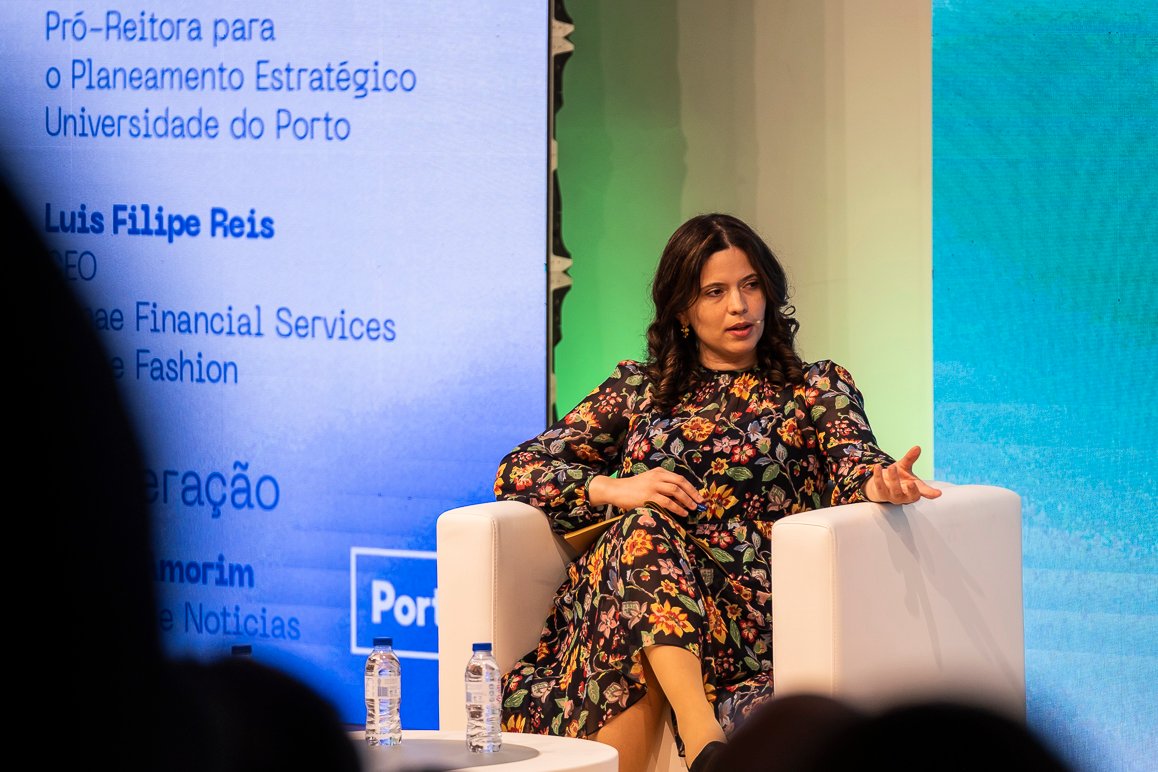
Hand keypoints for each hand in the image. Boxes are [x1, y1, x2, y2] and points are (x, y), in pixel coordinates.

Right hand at [587, 468, 704, 517]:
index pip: (679, 478)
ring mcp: (653, 486)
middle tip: (700, 502)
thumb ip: (662, 484)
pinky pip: (668, 502)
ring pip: (676, 492)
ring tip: (693, 508)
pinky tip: (683, 512)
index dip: (691, 487)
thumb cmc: (632, 488)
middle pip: (680, 483)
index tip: (699, 496)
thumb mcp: (648, 480)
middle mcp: (657, 476)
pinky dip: (678, 508)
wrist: (616, 489)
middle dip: (692, 493)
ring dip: (687, 501)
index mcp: (658, 472)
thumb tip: (680, 496)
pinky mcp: (648, 496)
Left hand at [863, 446, 941, 503]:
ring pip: (895, 491)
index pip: (924, 492)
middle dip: (912, 490)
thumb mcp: (904, 467)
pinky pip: (879, 486)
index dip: (930, 493)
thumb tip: (917, 447)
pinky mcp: (881, 494)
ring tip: (892, 466)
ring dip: (894, 479)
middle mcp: (905, 495)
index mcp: (914, 489)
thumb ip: (910, 459)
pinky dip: (878, 476)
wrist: (881, 484)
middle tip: (912, 483)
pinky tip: (878, 466)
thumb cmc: (897, 477)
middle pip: (911, 496)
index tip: (938, 493)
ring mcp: (892, 496)